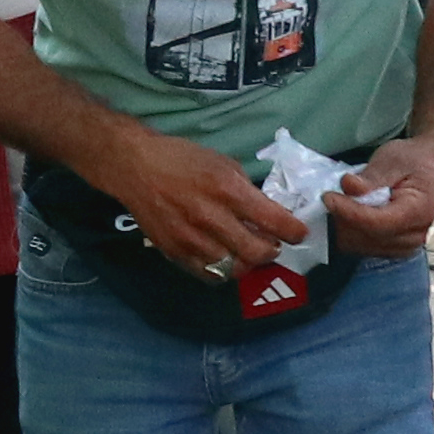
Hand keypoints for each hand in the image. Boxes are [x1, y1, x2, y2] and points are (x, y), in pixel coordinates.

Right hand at [90, 130, 306, 278]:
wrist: (135, 167)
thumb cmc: (182, 159)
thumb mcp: (222, 163)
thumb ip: (246, 191)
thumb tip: (267, 213)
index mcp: (227, 189)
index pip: (273, 221)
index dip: (293, 231)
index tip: (299, 233)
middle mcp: (211, 217)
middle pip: (257, 252)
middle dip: (273, 251)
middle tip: (273, 245)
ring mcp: (191, 238)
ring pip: (235, 268)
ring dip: (248, 262)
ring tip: (249, 252)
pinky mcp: (175, 251)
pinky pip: (209, 274)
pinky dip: (224, 271)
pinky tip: (226, 259)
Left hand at [327, 134, 433, 256]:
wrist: (430, 168)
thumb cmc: (414, 161)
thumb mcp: (393, 159)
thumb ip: (372, 176)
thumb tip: (349, 185)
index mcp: (418, 212)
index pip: (376, 223)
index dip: (348, 212)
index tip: (328, 197)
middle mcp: (414, 235)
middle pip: (366, 237)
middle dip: (343, 219)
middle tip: (331, 196)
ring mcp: (404, 246)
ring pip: (360, 246)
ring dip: (343, 227)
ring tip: (339, 203)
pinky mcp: (393, 248)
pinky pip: (362, 247)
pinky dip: (349, 232)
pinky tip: (347, 213)